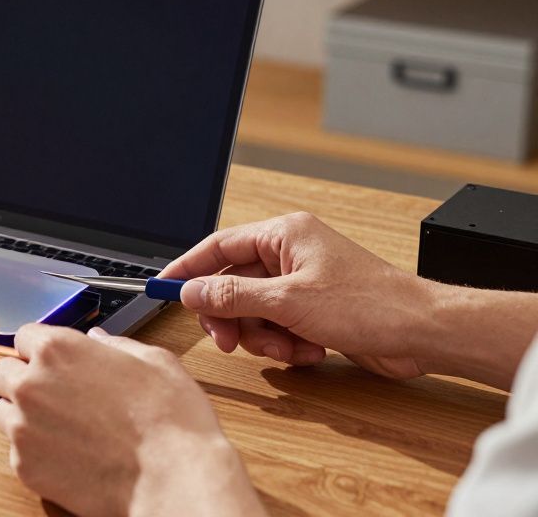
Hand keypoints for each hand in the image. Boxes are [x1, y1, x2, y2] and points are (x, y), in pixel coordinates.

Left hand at [0, 324, 262, 516]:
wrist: (171, 481)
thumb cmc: (169, 422)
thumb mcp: (154, 362)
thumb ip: (116, 345)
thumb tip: (98, 340)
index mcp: (57, 350)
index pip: (24, 336)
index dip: (42, 349)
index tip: (55, 362)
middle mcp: (31, 385)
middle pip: (3, 372)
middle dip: (23, 379)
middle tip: (56, 395)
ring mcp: (23, 428)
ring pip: (4, 413)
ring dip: (24, 415)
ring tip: (65, 428)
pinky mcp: (25, 467)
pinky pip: (17, 451)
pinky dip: (36, 452)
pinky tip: (71, 455)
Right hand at [159, 211, 435, 378]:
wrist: (423, 333)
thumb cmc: (370, 305)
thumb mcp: (288, 302)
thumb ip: (232, 296)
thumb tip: (192, 292)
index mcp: (284, 234)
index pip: (218, 246)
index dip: (188, 270)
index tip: (164, 289)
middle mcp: (291, 254)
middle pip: (232, 284)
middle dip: (231, 317)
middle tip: (228, 341)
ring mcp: (302, 283)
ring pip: (254, 312)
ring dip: (263, 337)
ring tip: (288, 349)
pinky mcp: (314, 311)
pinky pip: (277, 327)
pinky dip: (286, 345)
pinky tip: (309, 352)